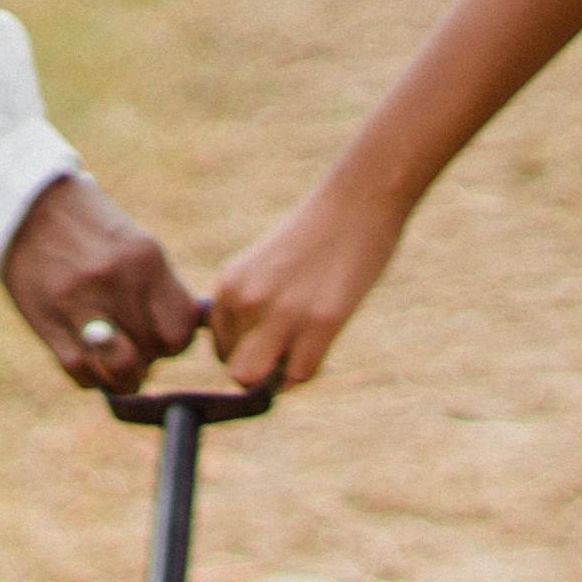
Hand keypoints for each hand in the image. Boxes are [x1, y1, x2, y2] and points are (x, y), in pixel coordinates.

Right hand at [0, 173, 201, 393]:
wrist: (25, 208)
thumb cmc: (87, 230)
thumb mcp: (133, 245)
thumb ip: (159, 288)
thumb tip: (191, 328)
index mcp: (145, 260)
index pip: (180, 331)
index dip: (173, 343)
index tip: (159, 336)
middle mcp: (117, 282)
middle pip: (153, 353)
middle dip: (147, 358)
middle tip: (131, 345)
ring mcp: (80, 304)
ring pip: (120, 370)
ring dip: (121, 376)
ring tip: (113, 363)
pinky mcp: (48, 323)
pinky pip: (81, 372)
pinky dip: (90, 375)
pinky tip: (87, 357)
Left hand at [210, 180, 407, 391]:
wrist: (358, 201)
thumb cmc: (316, 236)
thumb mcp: (263, 268)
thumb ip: (251, 307)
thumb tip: (251, 362)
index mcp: (230, 286)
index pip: (223, 349)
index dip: (250, 353)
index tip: (275, 340)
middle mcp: (248, 301)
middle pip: (236, 372)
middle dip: (260, 374)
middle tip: (286, 355)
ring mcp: (283, 313)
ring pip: (262, 381)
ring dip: (284, 377)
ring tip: (306, 348)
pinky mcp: (321, 322)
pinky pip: (301, 375)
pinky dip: (312, 368)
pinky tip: (325, 340)